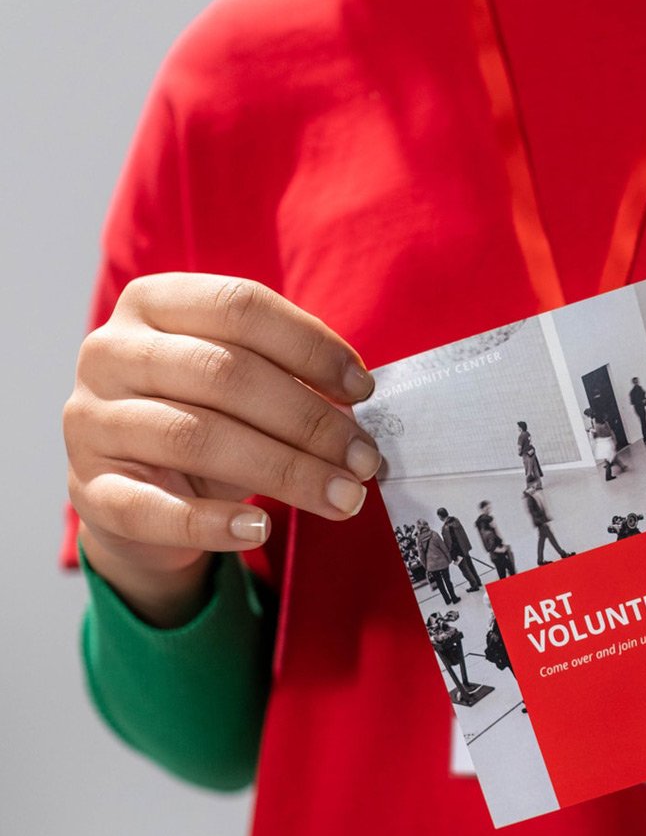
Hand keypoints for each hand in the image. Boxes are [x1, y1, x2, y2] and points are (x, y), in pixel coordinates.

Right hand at [64, 273, 379, 621]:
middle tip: (365, 457)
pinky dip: (213, 522)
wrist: (141, 490)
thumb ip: (292, 381)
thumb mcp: (245, 387)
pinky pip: (152, 508)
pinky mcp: (89, 490)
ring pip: (195, 437)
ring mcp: (91, 421)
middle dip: (309, 419)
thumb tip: (355, 412)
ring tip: (344, 497)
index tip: (363, 389)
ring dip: (285, 471)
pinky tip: (260, 531)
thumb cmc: (208, 420)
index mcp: (152, 304)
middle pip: (223, 373)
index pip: (239, 307)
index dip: (311, 346)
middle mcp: (110, 353)